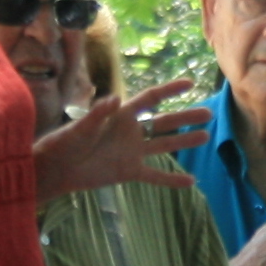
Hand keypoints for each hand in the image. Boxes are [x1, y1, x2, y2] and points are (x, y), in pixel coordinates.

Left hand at [38, 76, 207, 195]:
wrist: (56, 170)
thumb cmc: (63, 143)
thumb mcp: (79, 127)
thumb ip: (97, 115)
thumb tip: (114, 99)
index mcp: (120, 116)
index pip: (149, 100)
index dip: (169, 90)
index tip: (189, 83)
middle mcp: (130, 132)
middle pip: (164, 121)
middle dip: (186, 116)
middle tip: (209, 113)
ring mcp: (132, 152)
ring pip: (164, 144)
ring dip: (185, 141)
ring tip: (206, 136)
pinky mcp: (129, 171)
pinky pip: (155, 175)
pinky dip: (172, 179)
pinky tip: (191, 182)